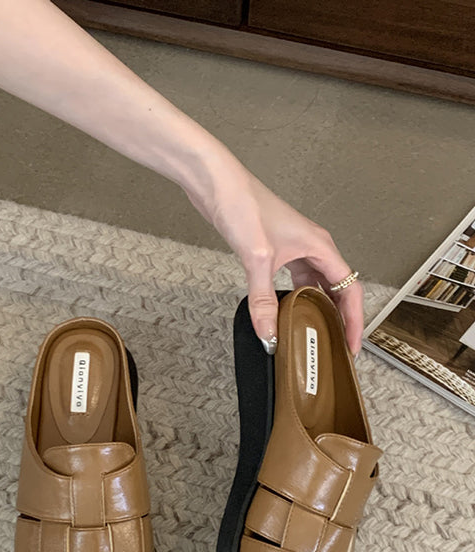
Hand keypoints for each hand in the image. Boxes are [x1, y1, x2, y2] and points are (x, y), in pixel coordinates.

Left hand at [184, 165, 362, 355]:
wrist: (218, 184)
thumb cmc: (244, 204)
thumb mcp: (257, 259)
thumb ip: (263, 300)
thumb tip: (270, 333)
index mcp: (320, 246)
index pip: (349, 289)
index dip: (355, 319)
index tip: (352, 343)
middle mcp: (313, 247)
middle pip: (337, 288)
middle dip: (340, 318)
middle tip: (337, 345)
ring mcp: (295, 248)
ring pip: (317, 284)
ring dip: (319, 308)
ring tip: (316, 333)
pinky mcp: (276, 251)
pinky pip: (296, 280)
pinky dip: (297, 298)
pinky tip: (288, 311)